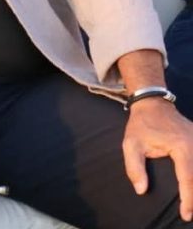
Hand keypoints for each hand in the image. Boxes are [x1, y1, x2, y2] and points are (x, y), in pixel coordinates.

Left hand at [124, 98, 192, 220]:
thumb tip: (141, 190)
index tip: (185, 213)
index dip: (188, 198)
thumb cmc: (141, 125)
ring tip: (191, 202)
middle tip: (189, 213)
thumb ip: (134, 167)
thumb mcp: (131, 144)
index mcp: (181, 147)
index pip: (188, 178)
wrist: (153, 104)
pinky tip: (192, 186)